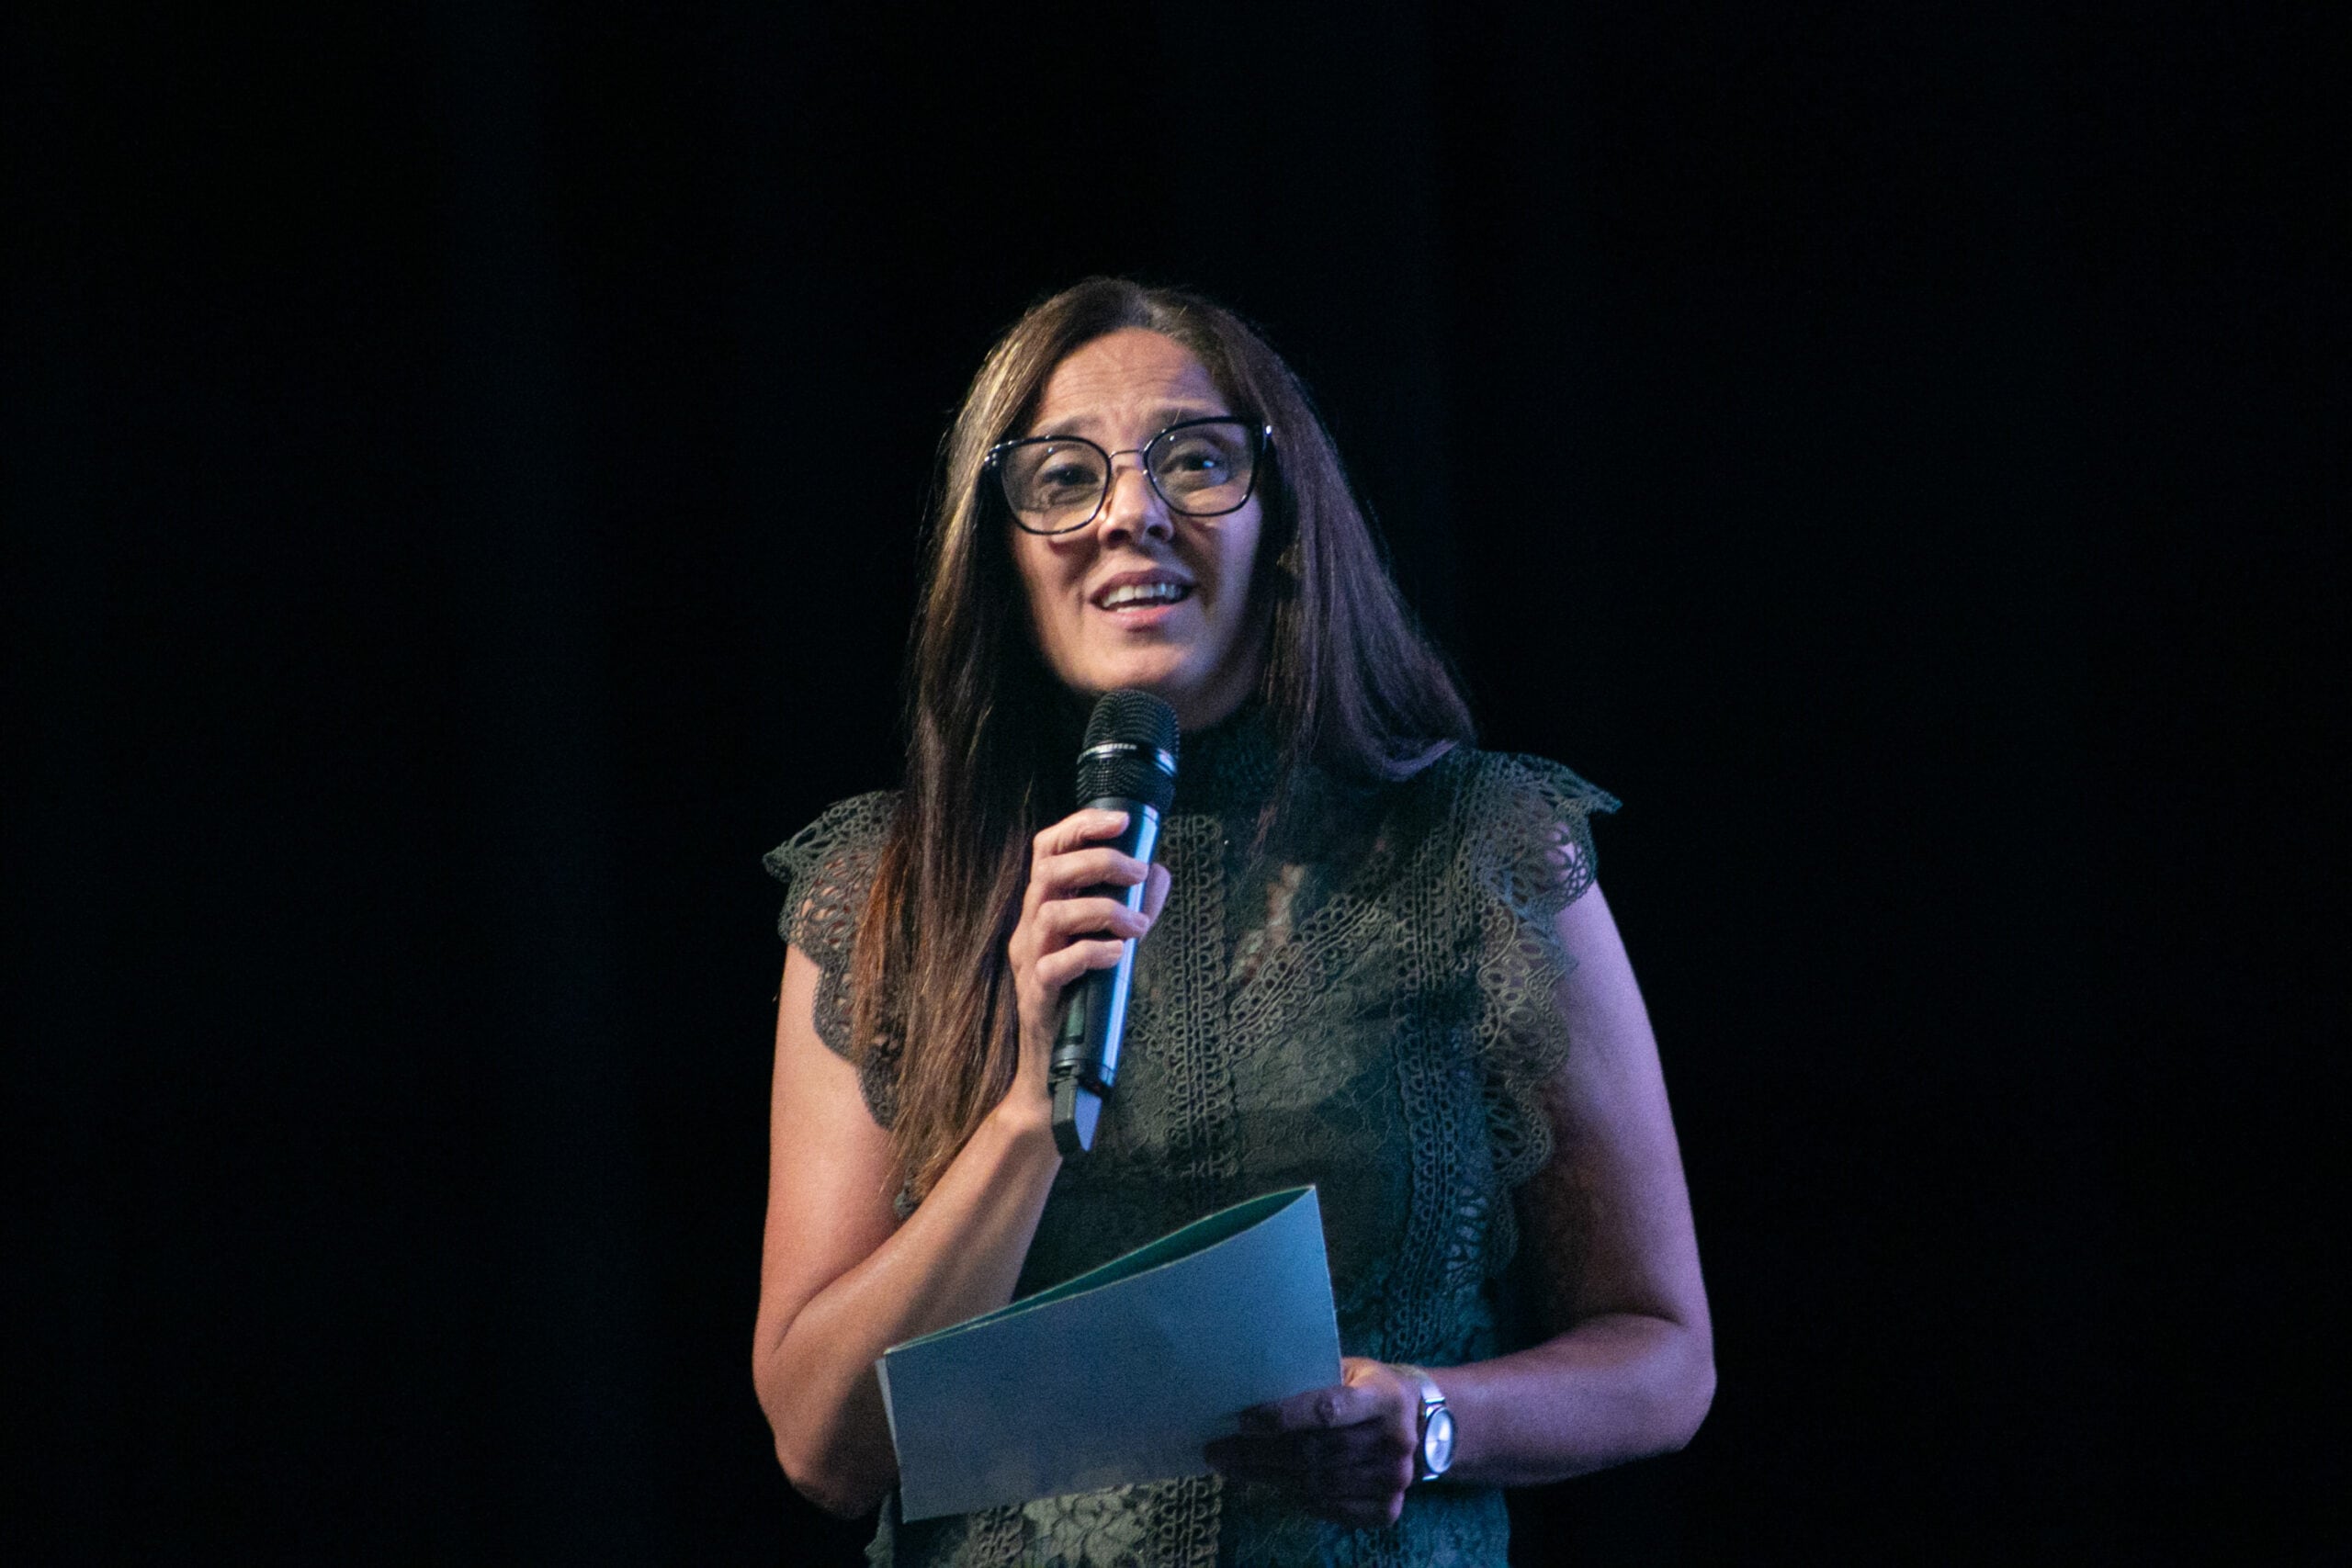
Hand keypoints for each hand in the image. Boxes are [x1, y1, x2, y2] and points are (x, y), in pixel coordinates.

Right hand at [1003, 808, 1171, 1113]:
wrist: (1055, 1067)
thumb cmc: (1084, 999)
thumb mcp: (1113, 943)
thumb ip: (1135, 907)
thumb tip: (1160, 871)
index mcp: (1045, 906)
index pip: (1047, 848)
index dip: (1080, 825)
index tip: (1121, 821)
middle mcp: (1029, 926)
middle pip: (1049, 871)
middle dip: (1099, 862)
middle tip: (1138, 873)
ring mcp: (1028, 958)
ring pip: (1052, 911)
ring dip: (1104, 910)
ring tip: (1139, 926)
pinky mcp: (1035, 992)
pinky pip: (1058, 962)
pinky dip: (1093, 951)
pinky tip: (1118, 955)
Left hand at [1203, 1357, 1421, 1527]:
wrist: (1418, 1422)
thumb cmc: (1366, 1387)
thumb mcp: (1348, 1369)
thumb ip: (1311, 1378)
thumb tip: (1248, 1386)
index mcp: (1386, 1397)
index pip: (1329, 1409)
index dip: (1284, 1416)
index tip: (1242, 1420)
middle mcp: (1397, 1440)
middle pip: (1317, 1452)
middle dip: (1261, 1453)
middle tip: (1218, 1450)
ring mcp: (1396, 1480)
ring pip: (1318, 1484)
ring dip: (1268, 1478)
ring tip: (1232, 1468)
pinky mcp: (1389, 1510)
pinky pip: (1332, 1509)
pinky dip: (1297, 1499)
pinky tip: (1269, 1486)